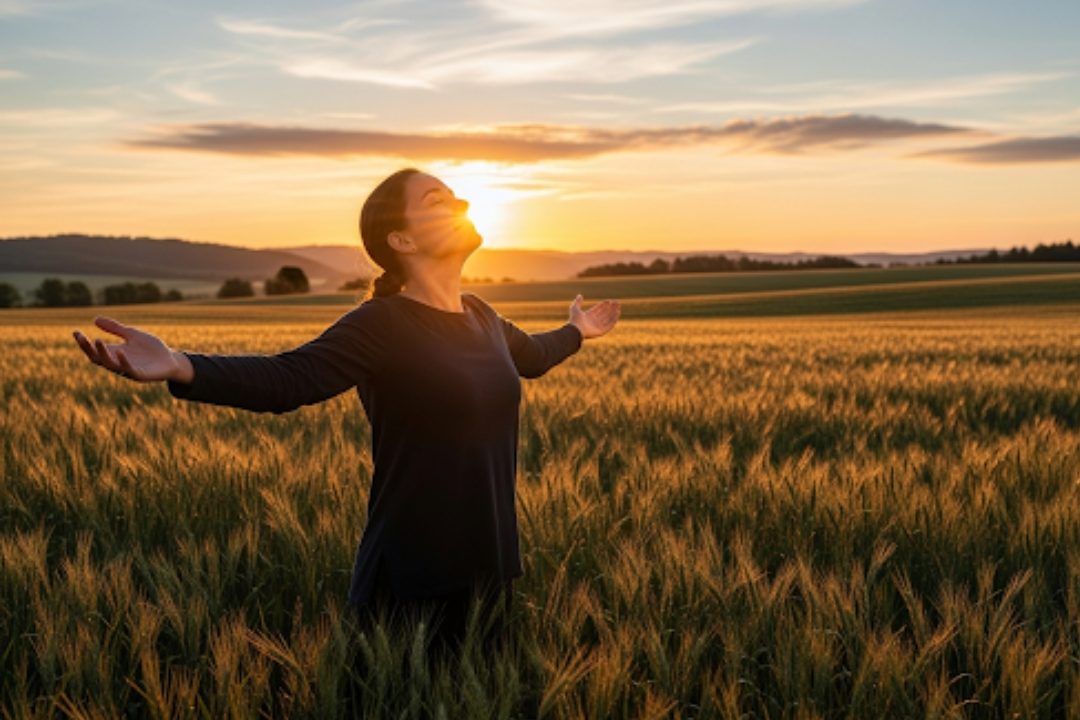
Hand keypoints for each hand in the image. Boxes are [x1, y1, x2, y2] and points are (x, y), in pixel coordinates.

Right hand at [73, 316, 192, 382]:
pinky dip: (123, 361)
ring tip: (98, 340)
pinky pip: (129, 369)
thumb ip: (115, 328)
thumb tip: (95, 319)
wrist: (170, 360)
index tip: (75, 332)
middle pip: (98, 358)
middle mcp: (118, 362)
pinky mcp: (140, 374)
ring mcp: (128, 370)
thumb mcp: (132, 334)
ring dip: (103, 354)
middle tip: (82, 337)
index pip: (94, 350)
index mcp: (114, 353)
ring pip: (110, 364)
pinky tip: (120, 352)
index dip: (84, 343)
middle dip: (89, 348)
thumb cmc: (151, 348)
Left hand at [568, 295, 620, 339]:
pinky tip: (617, 313)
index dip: (604, 305)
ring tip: (619, 308)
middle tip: (617, 302)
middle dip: (611, 308)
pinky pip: (609, 325)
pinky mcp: (601, 331)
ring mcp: (598, 326)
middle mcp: (594, 321)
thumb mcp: (575, 308)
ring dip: (614, 313)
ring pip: (608, 319)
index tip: (609, 300)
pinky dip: (614, 319)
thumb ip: (578, 302)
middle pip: (604, 313)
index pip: (598, 309)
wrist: (576, 330)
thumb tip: (580, 295)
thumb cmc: (574, 319)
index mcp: (588, 316)